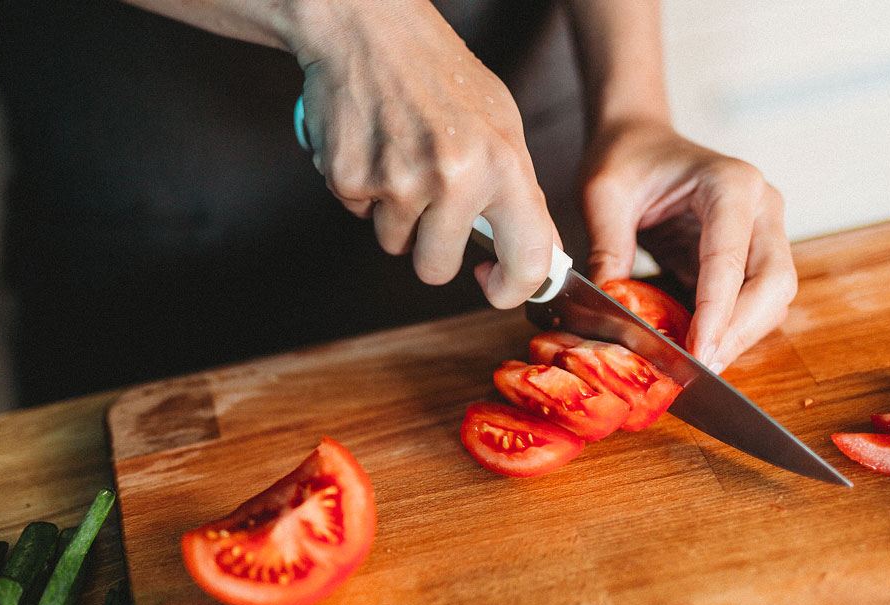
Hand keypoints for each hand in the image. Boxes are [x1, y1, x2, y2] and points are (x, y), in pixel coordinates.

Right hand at [292, 1, 555, 307]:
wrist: (369, 29)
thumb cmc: (441, 74)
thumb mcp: (503, 126)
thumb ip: (520, 193)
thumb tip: (540, 255)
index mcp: (502, 165)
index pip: (526, 260)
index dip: (510, 289)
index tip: (495, 285)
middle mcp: (452, 178)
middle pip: (436, 269)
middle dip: (432, 250)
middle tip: (431, 207)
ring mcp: (397, 182)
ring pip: (394, 243)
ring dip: (396, 215)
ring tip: (402, 158)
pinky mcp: (349, 179)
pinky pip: (359, 215)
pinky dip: (365, 191)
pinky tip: (374, 147)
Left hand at [578, 119, 796, 370]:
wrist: (639, 138)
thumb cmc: (625, 158)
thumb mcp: (603, 196)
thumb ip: (607, 249)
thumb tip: (607, 311)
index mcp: (731, 184)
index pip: (731, 258)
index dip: (717, 311)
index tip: (699, 351)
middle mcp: (761, 206)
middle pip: (774, 282)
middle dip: (740, 331)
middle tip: (701, 369)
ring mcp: (763, 231)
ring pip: (773, 298)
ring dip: (741, 335)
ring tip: (698, 365)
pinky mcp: (751, 255)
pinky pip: (753, 301)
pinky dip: (731, 328)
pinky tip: (698, 349)